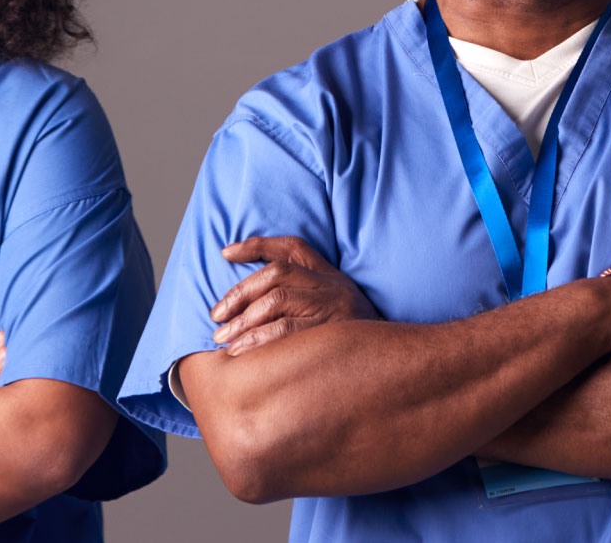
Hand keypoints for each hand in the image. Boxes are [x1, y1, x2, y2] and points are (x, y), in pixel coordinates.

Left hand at [212, 236, 380, 355]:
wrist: (395, 364)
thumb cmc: (355, 340)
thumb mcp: (337, 310)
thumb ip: (304, 300)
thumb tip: (254, 306)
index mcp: (331, 276)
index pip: (292, 248)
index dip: (257, 245)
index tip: (225, 253)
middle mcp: (333, 286)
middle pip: (276, 275)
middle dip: (239, 294)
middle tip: (216, 316)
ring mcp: (334, 307)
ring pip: (278, 300)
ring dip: (244, 320)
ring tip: (223, 339)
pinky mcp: (333, 332)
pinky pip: (287, 331)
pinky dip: (259, 339)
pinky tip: (241, 352)